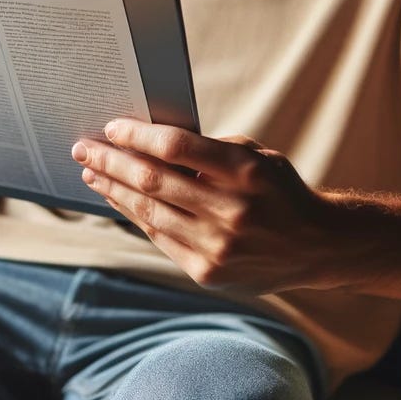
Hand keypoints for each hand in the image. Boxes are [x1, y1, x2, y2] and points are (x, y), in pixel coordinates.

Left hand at [71, 119, 337, 293]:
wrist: (317, 247)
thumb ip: (207, 151)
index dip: (137, 136)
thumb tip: (145, 141)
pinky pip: (158, 236)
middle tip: (83, 148)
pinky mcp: (208, 272)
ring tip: (91, 173)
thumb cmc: (278, 190)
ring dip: (113, 189)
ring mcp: (219, 247)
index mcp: (246, 172)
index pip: (176, 147)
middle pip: (153, 180)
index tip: (111, 127)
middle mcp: (232, 211)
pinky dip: (133, 215)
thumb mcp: (256, 157)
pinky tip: (116, 199)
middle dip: (111, 162)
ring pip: (148, 212)